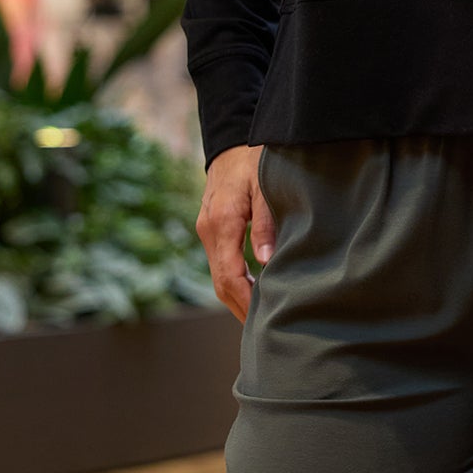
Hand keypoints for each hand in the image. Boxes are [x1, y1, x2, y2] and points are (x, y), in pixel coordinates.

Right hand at [196, 144, 276, 322]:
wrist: (230, 141)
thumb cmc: (254, 159)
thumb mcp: (265, 185)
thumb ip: (266, 222)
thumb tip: (265, 260)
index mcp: (222, 222)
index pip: (230, 275)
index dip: (246, 301)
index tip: (263, 319)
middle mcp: (208, 230)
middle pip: (220, 282)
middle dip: (241, 308)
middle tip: (264, 330)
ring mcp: (206, 231)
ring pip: (218, 276)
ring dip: (236, 298)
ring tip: (260, 319)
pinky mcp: (210, 230)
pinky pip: (219, 265)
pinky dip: (234, 283)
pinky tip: (252, 293)